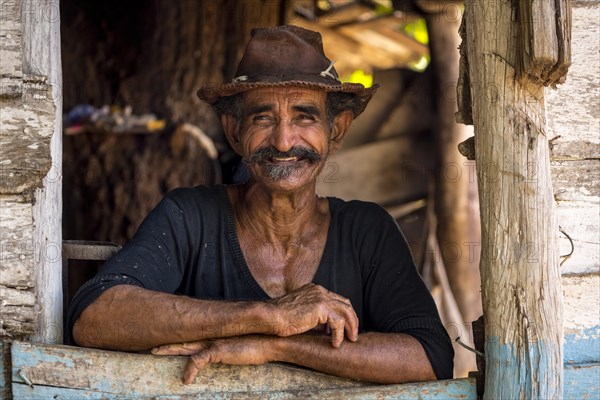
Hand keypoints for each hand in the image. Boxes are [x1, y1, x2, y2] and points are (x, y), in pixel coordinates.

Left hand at [152, 335, 273, 383]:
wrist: (269, 343)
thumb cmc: (256, 347)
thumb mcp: (237, 349)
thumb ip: (226, 351)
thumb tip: (220, 355)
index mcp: (215, 336)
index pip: (192, 336)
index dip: (178, 339)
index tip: (165, 342)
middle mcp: (211, 336)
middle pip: (183, 338)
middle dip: (166, 341)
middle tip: (150, 344)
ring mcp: (213, 342)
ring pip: (184, 346)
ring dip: (169, 349)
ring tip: (154, 352)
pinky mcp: (217, 350)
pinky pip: (197, 360)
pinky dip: (190, 370)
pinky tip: (186, 381)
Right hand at [268, 283, 357, 347]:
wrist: (270, 316)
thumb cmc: (281, 318)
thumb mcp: (302, 315)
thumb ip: (316, 319)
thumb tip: (327, 329)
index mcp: (315, 290)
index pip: (337, 300)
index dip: (343, 314)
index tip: (344, 328)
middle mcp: (320, 291)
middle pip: (345, 303)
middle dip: (352, 320)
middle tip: (353, 335)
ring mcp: (321, 297)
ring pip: (346, 311)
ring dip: (350, 327)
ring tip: (351, 339)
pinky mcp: (320, 307)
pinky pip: (338, 322)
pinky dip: (339, 334)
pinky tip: (335, 343)